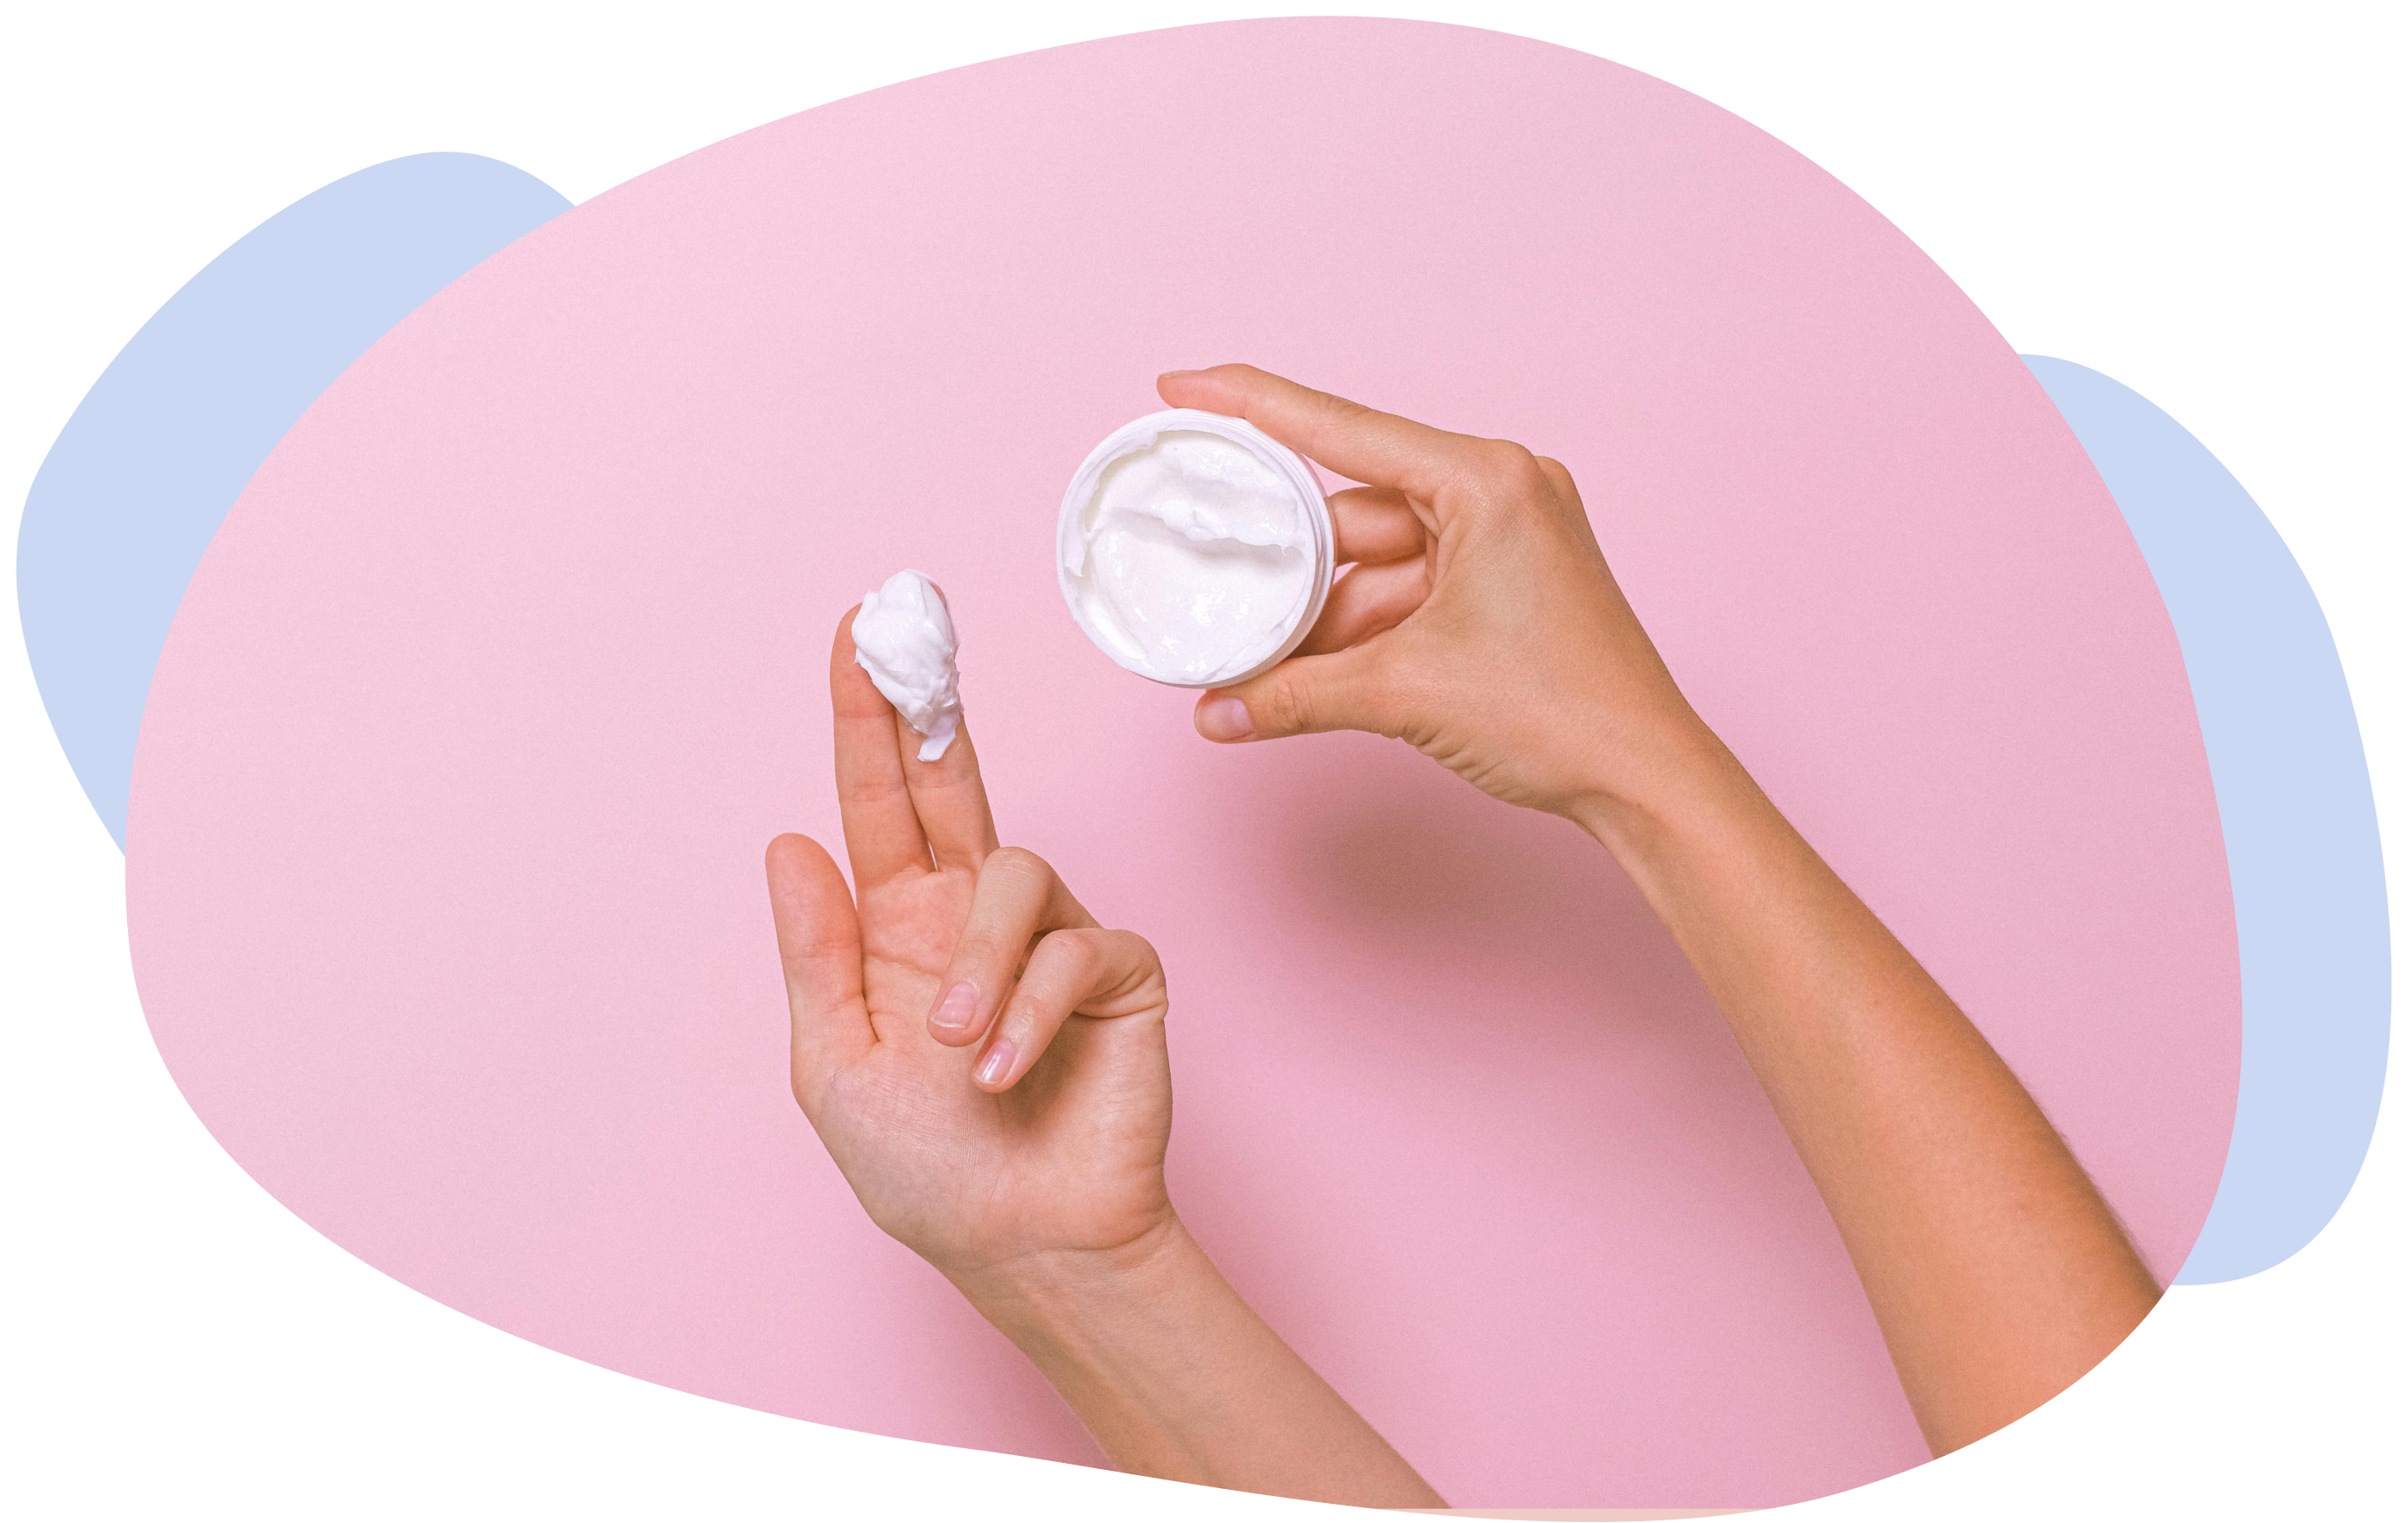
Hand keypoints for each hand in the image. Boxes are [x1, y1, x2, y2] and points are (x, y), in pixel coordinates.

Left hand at [766, 608, 1173, 1286]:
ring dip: (976, 963)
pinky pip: (1073, 949)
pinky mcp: (1118, 972)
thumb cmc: (929, 1170)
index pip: (881, 803)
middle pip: (955, 782)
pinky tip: (1002, 1072)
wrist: (1026, 1245)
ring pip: (1015, 877)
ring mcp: (1051, 937)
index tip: (860, 632)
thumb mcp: (837, 1066)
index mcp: (899, 928)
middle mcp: (975, 917)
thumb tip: (788, 837)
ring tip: (954, 1052)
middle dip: (929, 706)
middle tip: (912, 633)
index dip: (869, 717)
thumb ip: (818, 952)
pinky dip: (1025, 1014)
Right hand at [1161, 364, 1713, 822]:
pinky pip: (1409, 590)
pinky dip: (1362, 630)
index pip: (1341, 431)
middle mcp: (1501, 491)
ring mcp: (1508, 537)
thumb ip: (1297, 694)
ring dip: (1321, 613)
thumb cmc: (1562, 714)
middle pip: (1353, 511)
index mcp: (1486, 481)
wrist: (1643, 780)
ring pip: (1376, 562)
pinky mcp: (1508, 583)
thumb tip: (1219, 713)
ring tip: (1259, 662)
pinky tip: (1310, 671)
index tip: (1183, 385)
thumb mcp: (1405, 693)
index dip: (1251, 405)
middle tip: (1215, 592)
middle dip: (1287, 567)